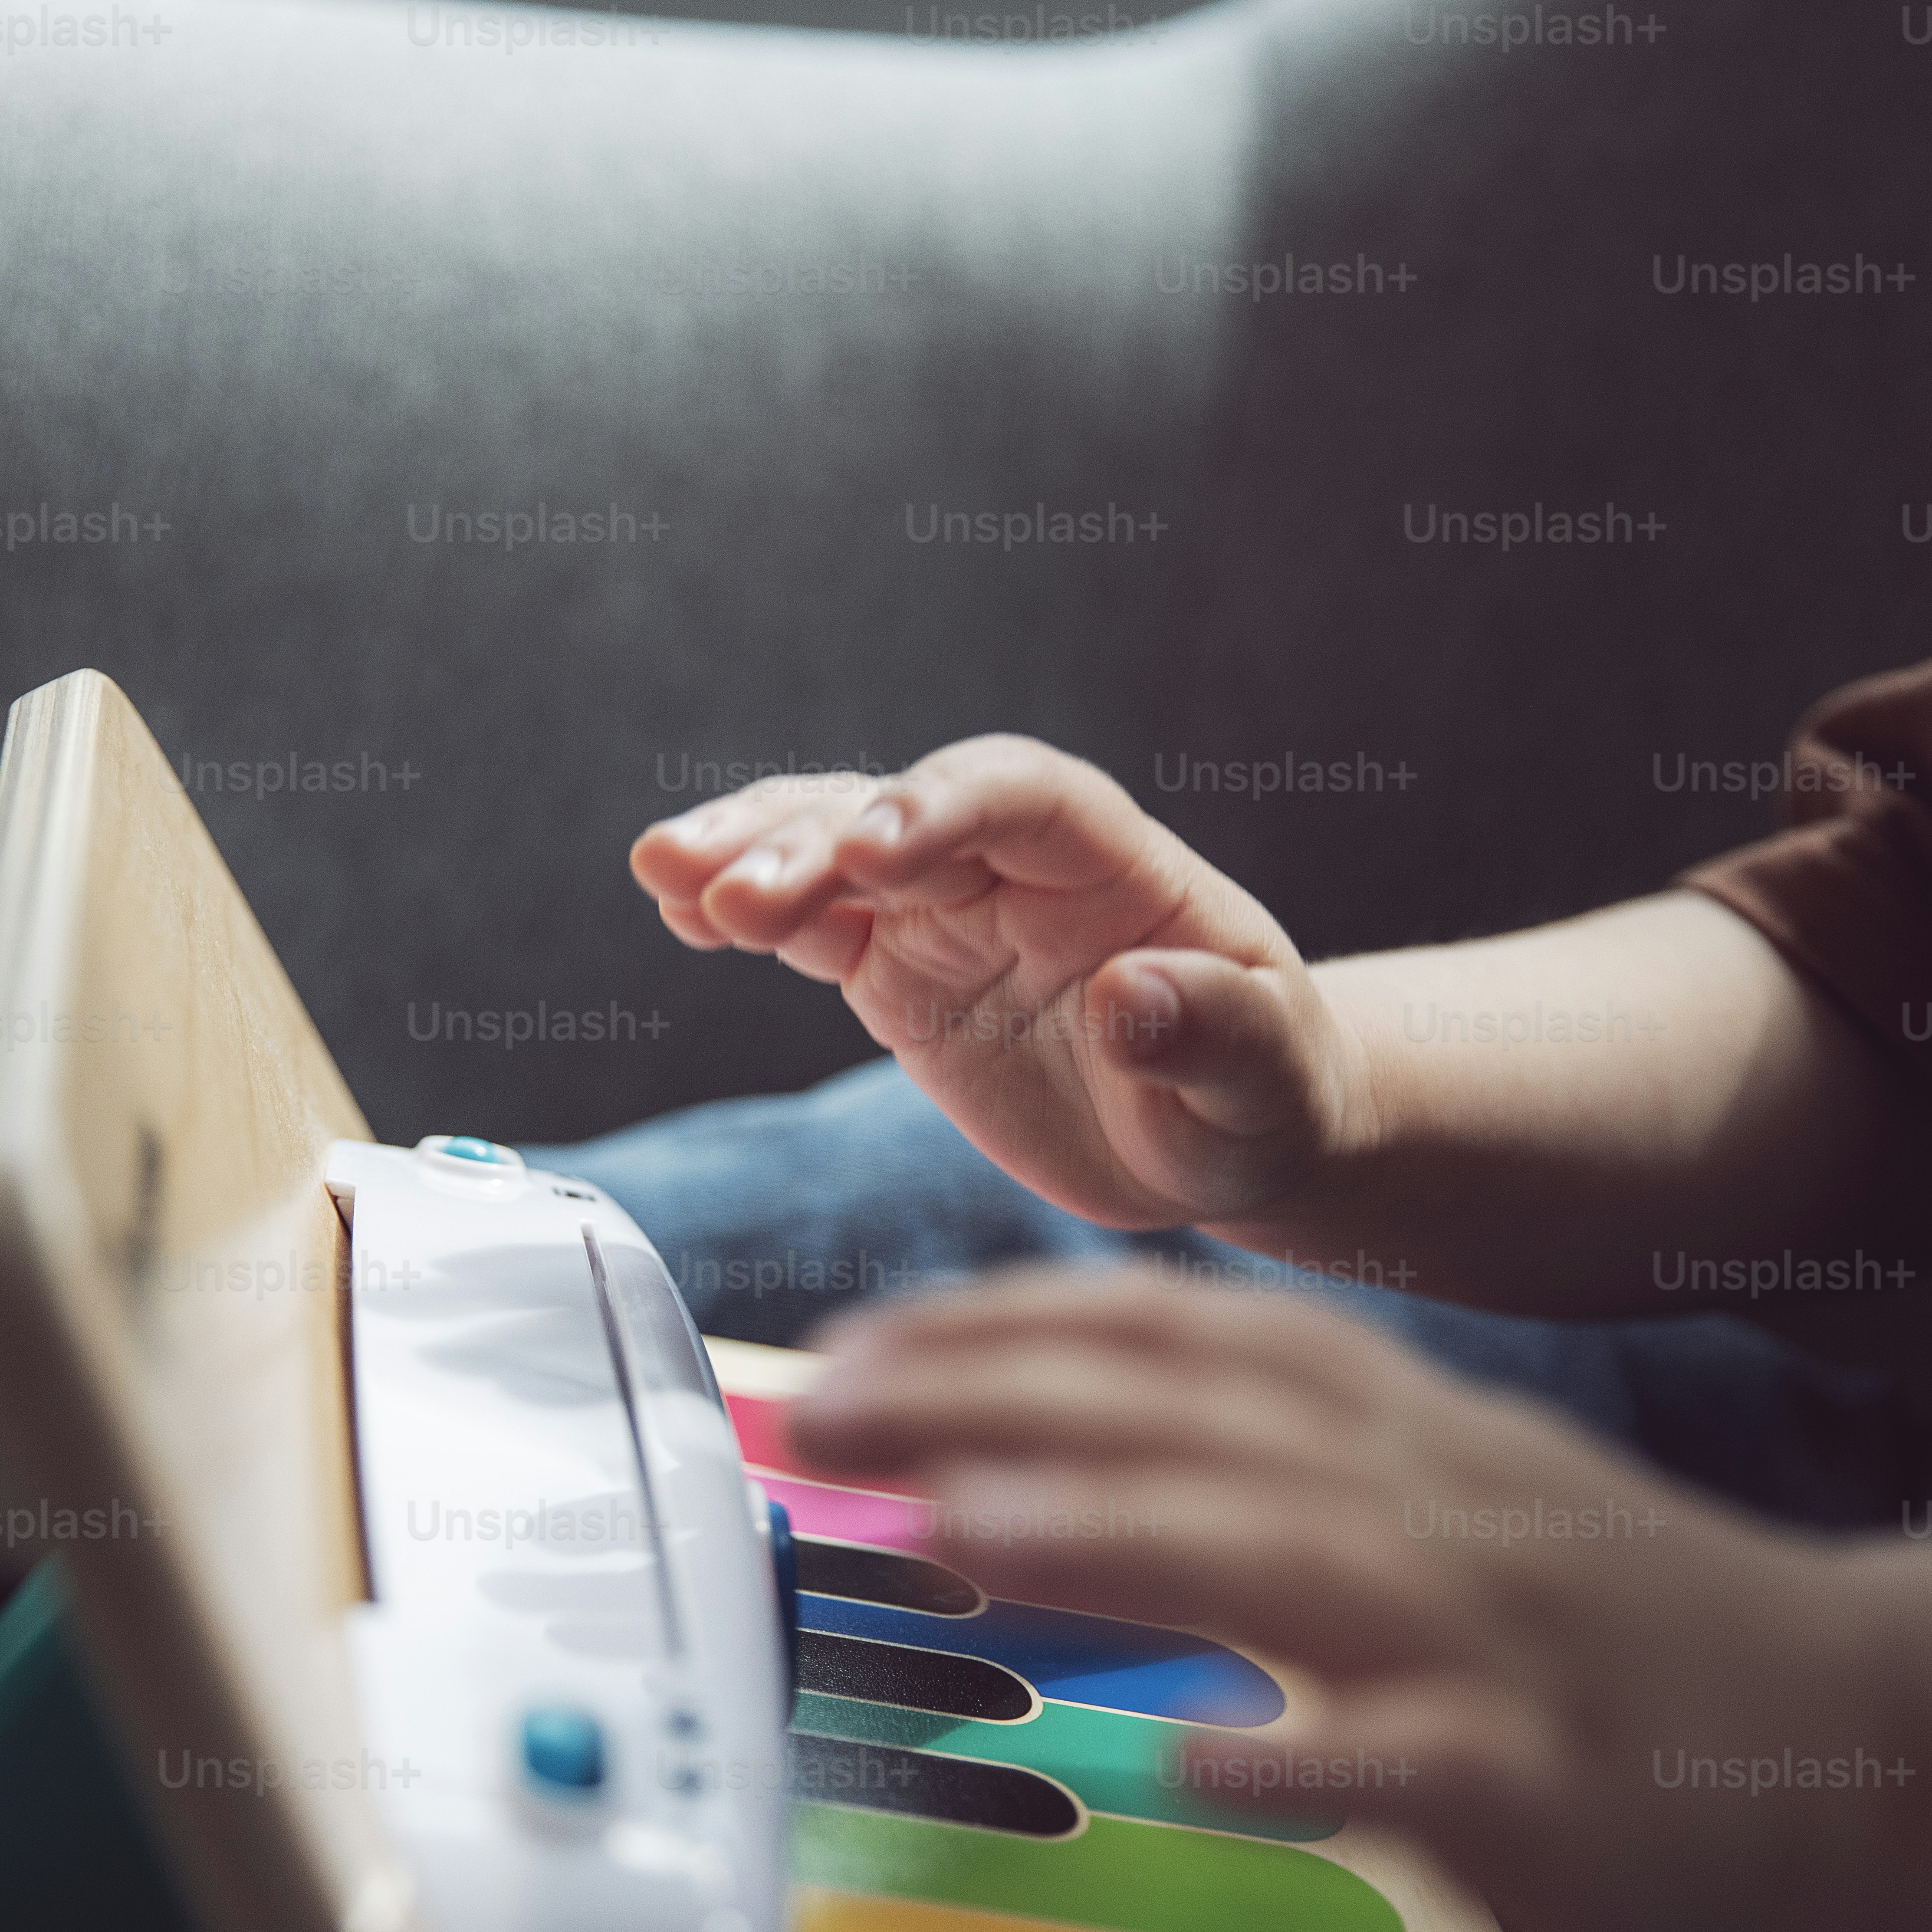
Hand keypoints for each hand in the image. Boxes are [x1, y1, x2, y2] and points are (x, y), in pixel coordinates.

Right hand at [630, 736, 1381, 1233]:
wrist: (1219, 1136)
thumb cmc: (1262, 1097)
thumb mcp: (1268, 1083)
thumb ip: (1218, 1034)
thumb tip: (1132, 997)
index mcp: (1118, 867)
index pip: (1022, 795)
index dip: (943, 806)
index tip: (870, 850)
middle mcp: (1020, 869)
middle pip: (902, 811)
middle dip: (814, 839)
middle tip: (729, 890)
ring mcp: (950, 912)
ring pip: (835, 849)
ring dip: (752, 853)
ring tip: (663, 872)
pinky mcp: (899, 971)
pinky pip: (812, 924)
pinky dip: (744, 914)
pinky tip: (676, 912)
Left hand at [783, 1265, 1912, 1931]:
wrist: (1852, 1714)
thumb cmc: (1601, 1609)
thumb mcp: (1431, 1488)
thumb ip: (1262, 1457)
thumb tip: (1052, 1445)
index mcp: (1383, 1422)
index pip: (1163, 1336)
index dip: (993, 1329)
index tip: (847, 1349)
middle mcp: (1419, 1494)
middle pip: (1182, 1419)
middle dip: (987, 1402)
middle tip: (818, 1412)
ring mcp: (1484, 1628)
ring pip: (1277, 1551)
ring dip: (1107, 1532)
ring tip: (950, 1525)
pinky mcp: (1544, 1769)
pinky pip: (1416, 1755)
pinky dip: (1304, 1747)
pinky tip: (1192, 1753)